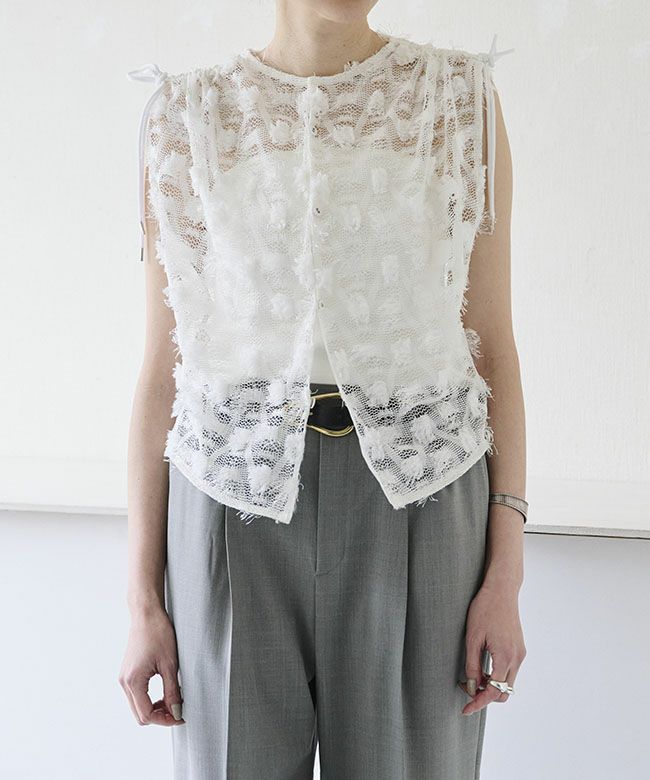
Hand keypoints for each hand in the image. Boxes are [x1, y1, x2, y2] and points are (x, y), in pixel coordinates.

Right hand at [118, 606, 184, 725]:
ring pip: (137, 706)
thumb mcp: (170, 664)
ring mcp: (124, 678)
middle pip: (140, 715)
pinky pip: (136, 695)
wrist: (146, 614)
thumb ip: (172, 691)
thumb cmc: (158, 634)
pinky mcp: (127, 673)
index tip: (181, 716)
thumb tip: (176, 711)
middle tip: (179, 710)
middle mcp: (124, 683)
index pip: (146, 715)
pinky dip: (149, 699)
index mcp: (133, 682)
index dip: (165, 720)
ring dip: (154, 708)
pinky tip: (164, 692)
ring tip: (173, 700)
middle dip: (159, 717)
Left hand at [457, 580, 525, 714]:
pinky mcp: (519, 648)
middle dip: (485, 695)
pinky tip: (482, 665)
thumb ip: (473, 665)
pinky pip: (509, 670)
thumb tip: (472, 687)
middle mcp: (517, 658)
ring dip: (491, 684)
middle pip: (504, 692)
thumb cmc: (485, 609)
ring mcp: (520, 653)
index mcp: (505, 657)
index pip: (493, 692)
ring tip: (472, 675)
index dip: (479, 703)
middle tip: (466, 686)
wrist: (502, 590)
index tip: (465, 710)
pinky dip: (496, 674)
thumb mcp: (473, 637)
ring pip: (507, 682)